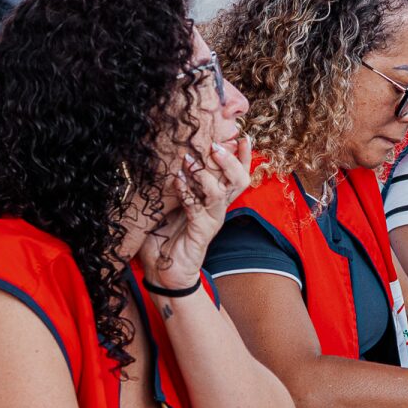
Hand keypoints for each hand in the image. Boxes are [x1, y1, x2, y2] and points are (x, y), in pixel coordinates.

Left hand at [141, 136, 251, 290]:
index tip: (243, 136)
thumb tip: (176, 155)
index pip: (237, 175)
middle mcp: (218, 209)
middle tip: (214, 146)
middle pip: (239, 181)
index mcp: (216, 201)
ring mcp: (211, 221)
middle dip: (230, 161)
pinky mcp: (199, 232)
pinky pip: (195, 207)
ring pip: (220, 192)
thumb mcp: (173, 203)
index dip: (244, 157)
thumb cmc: (167, 235)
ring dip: (204, 173)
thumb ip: (181, 183)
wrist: (164, 271)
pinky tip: (176, 180)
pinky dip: (185, 190)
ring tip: (188, 159)